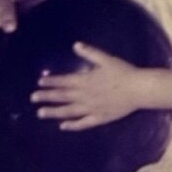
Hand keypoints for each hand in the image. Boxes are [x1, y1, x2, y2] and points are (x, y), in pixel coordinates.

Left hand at [31, 43, 148, 130]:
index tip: (39, 82)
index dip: (51, 81)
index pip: (64, 81)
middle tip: (33, 98)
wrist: (138, 89)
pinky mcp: (99, 118)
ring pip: (69, 111)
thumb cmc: (123, 72)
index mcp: (86, 80)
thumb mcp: (107, 59)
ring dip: (54, 112)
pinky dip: (72, 125)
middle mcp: (85, 96)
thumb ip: (90, 53)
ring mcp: (91, 109)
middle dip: (47, 96)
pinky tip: (63, 126)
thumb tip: (76, 45)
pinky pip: (83, 123)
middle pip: (63, 96)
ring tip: (40, 113)